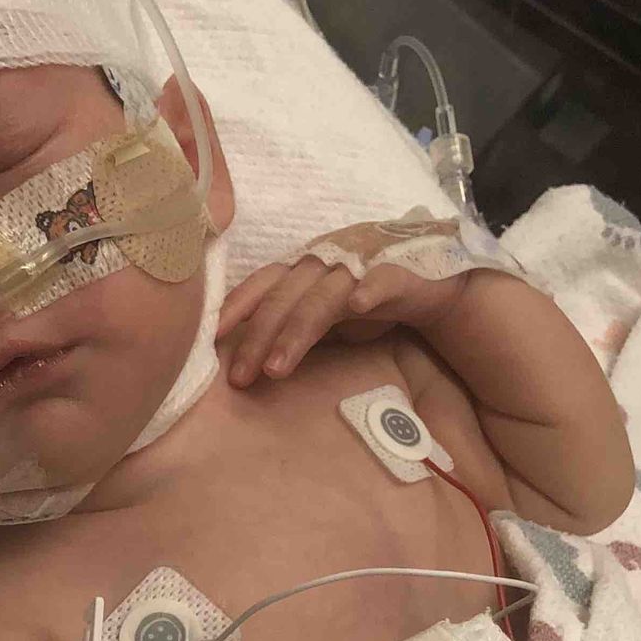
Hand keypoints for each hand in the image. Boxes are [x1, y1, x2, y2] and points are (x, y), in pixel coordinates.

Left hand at [216, 256, 468, 386]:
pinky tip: (359, 306)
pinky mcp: (399, 274)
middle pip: (283, 296)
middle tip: (240, 379)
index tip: (207, 341)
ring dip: (297, 331)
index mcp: (302, 268)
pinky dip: (370, 290)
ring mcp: (361, 264)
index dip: (234, 309)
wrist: (432, 283)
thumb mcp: (319, 313)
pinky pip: (382, 280)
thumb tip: (244, 357)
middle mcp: (325, 261)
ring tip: (277, 369)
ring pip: (322, 297)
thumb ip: (288, 325)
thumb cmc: (364, 298)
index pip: (261, 284)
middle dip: (258, 338)